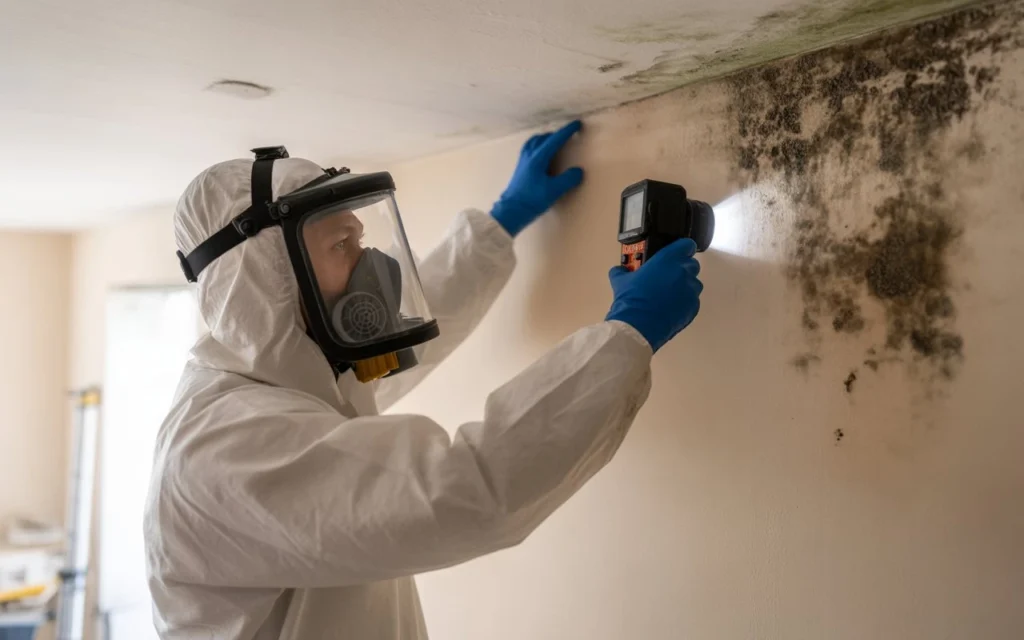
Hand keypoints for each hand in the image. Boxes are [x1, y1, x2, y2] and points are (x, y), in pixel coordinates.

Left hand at [491, 120, 584, 236]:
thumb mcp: (553, 191)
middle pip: (544, 138)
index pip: (555, 139)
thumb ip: (568, 179)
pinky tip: (541, 154)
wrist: (511, 211)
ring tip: (554, 142)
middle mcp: (529, 155)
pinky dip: (538, 145)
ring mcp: (523, 160)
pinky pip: (529, 148)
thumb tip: (578, 171)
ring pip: (535, 141)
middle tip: (568, 135)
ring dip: (546, 139)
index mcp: (538, 158)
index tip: (577, 124)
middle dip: (557, 134)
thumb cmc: (532, 200)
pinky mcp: (520, 168)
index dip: (567, 131)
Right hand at [605, 239, 703, 351]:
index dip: (682, 249)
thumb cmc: (630, 298)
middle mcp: (683, 272)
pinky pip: (692, 301)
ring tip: (669, 296)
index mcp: (668, 259)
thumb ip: (622, 271)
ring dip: (685, 286)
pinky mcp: (693, 307)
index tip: (676, 255)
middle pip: (692, 265)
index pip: (686, 245)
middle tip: (667, 278)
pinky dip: (684, 303)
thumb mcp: (620, 281)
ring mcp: (690, 291)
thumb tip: (619, 270)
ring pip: (694, 284)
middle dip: (682, 269)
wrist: (638, 326)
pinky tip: (671, 309)